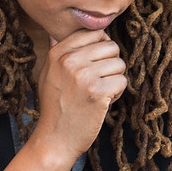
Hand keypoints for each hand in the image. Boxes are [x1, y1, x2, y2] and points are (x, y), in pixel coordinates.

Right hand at [31, 29, 127, 162]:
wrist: (55, 138)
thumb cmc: (54, 107)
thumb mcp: (48, 74)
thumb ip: (57, 52)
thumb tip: (60, 32)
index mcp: (58, 52)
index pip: (94, 33)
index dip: (101, 48)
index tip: (94, 65)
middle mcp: (69, 60)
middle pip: (111, 46)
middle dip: (110, 64)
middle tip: (99, 81)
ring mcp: (84, 75)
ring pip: (119, 64)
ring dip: (115, 79)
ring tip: (99, 93)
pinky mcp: (98, 92)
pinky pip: (123, 81)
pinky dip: (118, 93)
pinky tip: (103, 102)